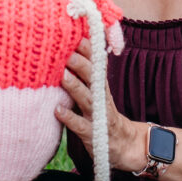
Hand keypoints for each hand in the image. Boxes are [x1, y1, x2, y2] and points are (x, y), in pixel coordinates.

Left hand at [55, 39, 142, 170]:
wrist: (124, 145)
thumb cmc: (102, 115)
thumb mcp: (97, 94)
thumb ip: (85, 76)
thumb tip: (69, 52)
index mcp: (101, 87)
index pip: (96, 64)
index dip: (88, 50)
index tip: (77, 34)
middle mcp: (101, 99)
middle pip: (92, 78)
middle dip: (81, 64)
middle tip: (67, 52)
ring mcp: (98, 116)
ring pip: (87, 99)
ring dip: (75, 86)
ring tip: (61, 75)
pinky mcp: (93, 134)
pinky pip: (80, 126)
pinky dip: (70, 118)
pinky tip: (57, 110)